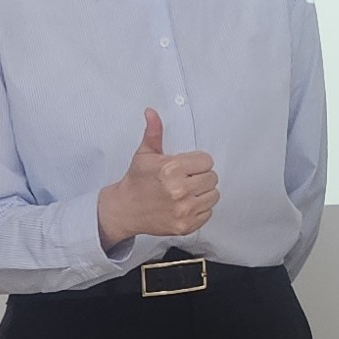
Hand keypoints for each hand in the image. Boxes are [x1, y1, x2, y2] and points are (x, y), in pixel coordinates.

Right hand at [98, 109, 218, 247]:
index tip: (187, 166)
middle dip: (201, 176)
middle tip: (187, 179)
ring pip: (214, 195)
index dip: (197, 162)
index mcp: (171, 169)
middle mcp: (179, 190)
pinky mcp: (186, 225)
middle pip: (212, 178)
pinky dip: (200, 209)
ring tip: (188, 191)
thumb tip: (152, 113)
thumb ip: (153, 132)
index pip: (207, 161)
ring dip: (203, 193)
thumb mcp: (144, 154)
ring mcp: (183, 210)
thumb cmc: (137, 181)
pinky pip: (208, 213)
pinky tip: (185, 204)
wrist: (125, 210)